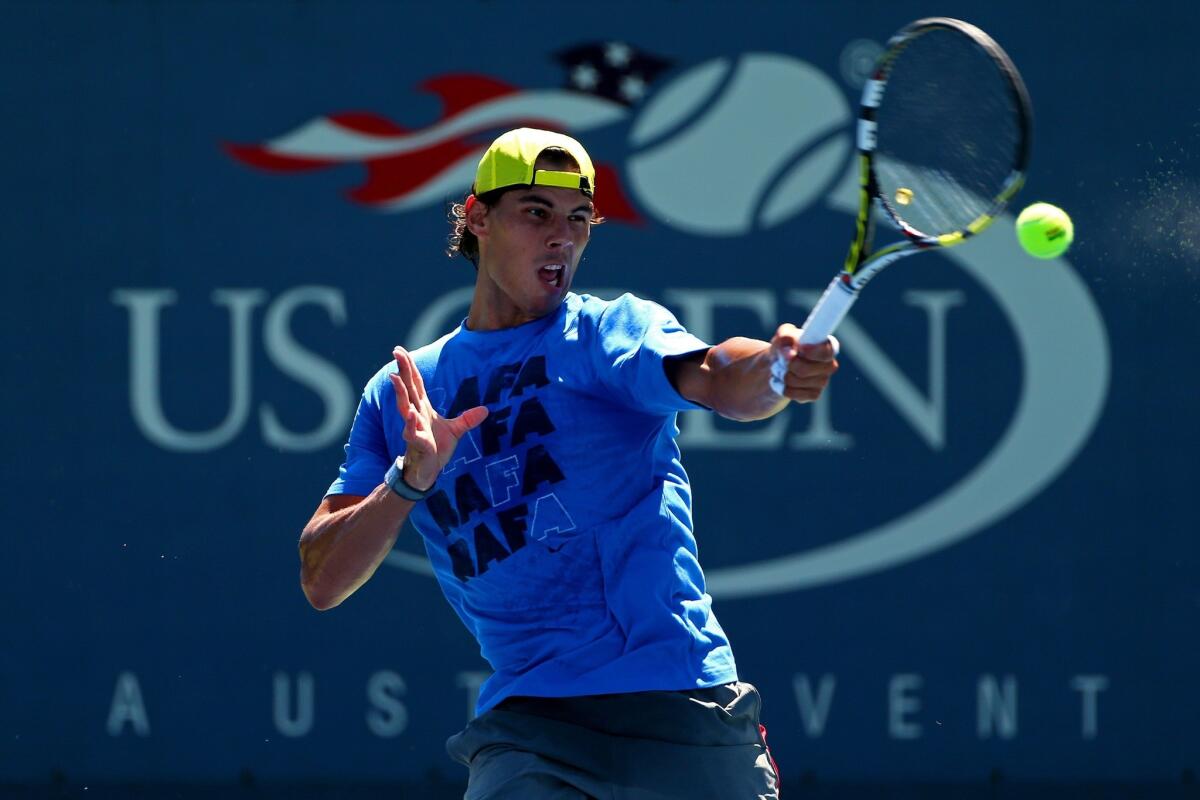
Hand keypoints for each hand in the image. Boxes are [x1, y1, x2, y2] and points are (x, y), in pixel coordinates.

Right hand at [389, 347, 488, 489]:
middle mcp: (416, 415)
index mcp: (423, 408)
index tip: (400, 351)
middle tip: (396, 352)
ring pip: (405, 407)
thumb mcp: (456, 431)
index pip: (416, 383)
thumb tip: (485, 410)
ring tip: (395, 377)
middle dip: (402, 371)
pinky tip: (411, 414)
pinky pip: (412, 432)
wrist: (428, 471)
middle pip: (408, 389)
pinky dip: (411, 424)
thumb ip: (467, 419)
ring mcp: (414, 428)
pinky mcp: (417, 443)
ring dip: (400, 392)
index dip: (409, 367)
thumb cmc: (436, 448)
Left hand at [769, 323, 838, 402]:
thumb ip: (785, 338)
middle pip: (804, 370)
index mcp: (827, 347)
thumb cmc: (786, 345)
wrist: (780, 363)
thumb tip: (790, 354)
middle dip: (787, 365)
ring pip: (795, 381)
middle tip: (780, 360)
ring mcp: (823, 382)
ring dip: (782, 375)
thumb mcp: (783, 336)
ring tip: (779, 368)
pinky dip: (782, 387)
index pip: (826, 352)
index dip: (812, 352)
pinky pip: (792, 393)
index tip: (800, 348)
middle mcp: (829, 365)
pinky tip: (781, 381)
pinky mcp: (814, 394)